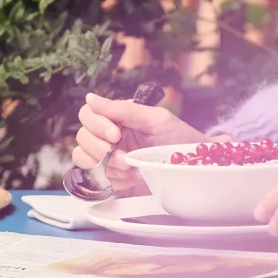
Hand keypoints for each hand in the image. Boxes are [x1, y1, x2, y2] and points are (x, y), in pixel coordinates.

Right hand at [73, 91, 207, 197]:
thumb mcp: (156, 119)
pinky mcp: (112, 178)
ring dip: (107, 165)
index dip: (97, 125)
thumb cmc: (179, 138)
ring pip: (84, 159)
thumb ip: (124, 110)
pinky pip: (97, 179)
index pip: (87, 114)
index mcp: (118, 118)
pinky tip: (132, 178)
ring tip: (131, 168)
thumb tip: (90, 97)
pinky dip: (113, 179)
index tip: (117, 135)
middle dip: (101, 149)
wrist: (195, 167)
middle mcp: (108, 136)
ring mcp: (108, 157)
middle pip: (82, 138)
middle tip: (125, 156)